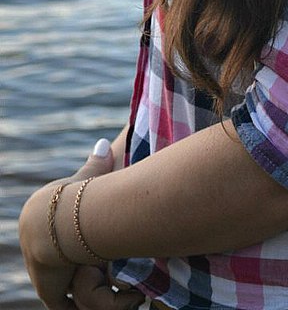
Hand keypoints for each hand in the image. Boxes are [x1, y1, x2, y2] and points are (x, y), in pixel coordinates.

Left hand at [19, 139, 142, 309]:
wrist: (57, 222)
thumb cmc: (76, 197)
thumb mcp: (87, 178)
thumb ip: (95, 164)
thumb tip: (105, 143)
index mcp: (36, 219)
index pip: (51, 231)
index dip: (70, 236)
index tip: (88, 238)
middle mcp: (34, 246)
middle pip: (52, 258)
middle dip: (70, 263)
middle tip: (96, 267)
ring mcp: (40, 271)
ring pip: (59, 282)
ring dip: (75, 285)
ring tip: (99, 283)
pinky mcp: (48, 290)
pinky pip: (62, 302)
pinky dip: (76, 303)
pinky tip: (94, 300)